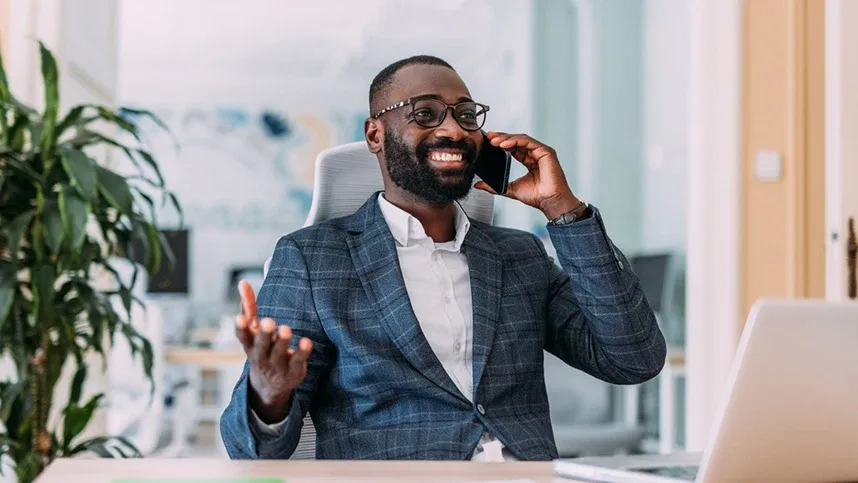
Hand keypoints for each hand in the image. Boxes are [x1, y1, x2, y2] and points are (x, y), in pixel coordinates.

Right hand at [235, 280, 312, 422]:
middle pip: (261, 347)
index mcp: (250, 346)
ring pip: (279, 354)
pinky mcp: (293, 371)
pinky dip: (302, 352)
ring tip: (285, 329)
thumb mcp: (253, 331)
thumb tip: (242, 282)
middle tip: (269, 321)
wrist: (270, 386)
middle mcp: (261, 357)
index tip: (239, 318)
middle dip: (264, 335)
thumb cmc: (262, 349)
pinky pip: (298, 361)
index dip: (240, 328)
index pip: (243, 338)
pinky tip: (306, 341)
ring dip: (282, 342)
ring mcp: (277, 366)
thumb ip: (249, 307)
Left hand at [474, 132, 582, 219]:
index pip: (514, 147)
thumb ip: (494, 186)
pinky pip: (528, 142)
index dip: (501, 143)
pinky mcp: (546, 152)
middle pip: (517, 140)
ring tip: (494, 141)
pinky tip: (504, 144)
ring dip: (507, 138)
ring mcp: (541, 152)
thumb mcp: (509, 189)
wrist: (549, 202)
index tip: (489, 142)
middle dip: (502, 138)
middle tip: (489, 138)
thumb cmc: (536, 196)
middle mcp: (535, 154)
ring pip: (522, 139)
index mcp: (529, 161)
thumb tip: (478, 185)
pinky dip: (516, 141)